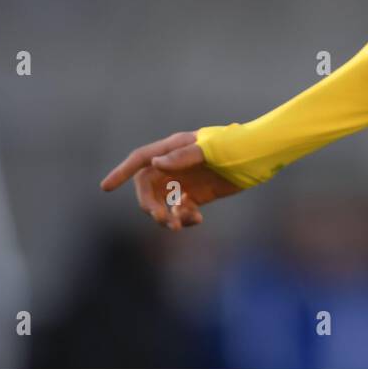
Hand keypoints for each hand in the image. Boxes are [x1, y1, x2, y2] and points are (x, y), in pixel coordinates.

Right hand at [99, 131, 242, 230]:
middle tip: (163, 220)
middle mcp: (175, 165)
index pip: (141, 160)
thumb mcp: (212, 148)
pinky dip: (183, 218)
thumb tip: (155, 165)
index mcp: (174, 148)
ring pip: (163, 203)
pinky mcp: (198, 195)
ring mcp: (186, 180)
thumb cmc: (237, 145)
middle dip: (150, 205)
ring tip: (181, 224)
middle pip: (148, 188)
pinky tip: (197, 219)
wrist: (261, 156)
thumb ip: (183, 155)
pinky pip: (180, 210)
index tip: (105, 187)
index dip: (121, 172)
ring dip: (166, 216)